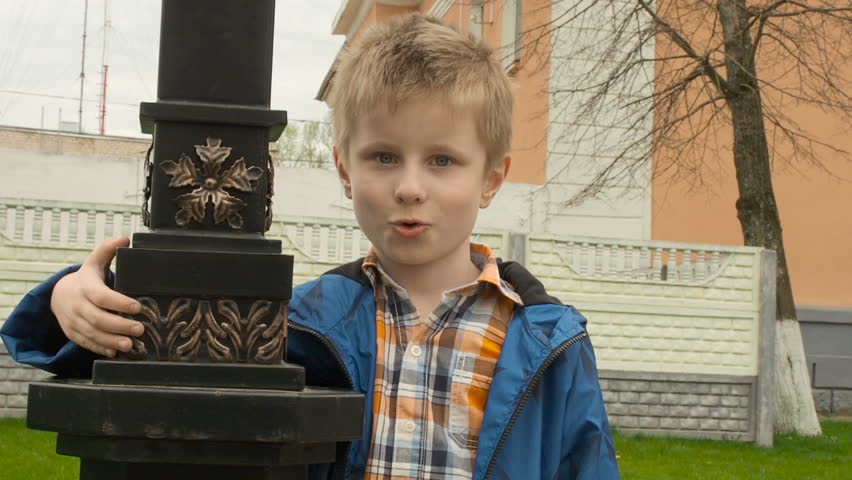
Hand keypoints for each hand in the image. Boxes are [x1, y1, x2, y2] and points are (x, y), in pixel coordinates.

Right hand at [51, 237, 143, 356]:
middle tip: (140, 329)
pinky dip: (100, 348)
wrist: (58, 294)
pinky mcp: (73, 333)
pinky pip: (86, 343)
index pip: (102, 296)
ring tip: (130, 345)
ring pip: (93, 334)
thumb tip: (124, 238)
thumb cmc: (85, 279)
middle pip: (99, 318)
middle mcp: (77, 305)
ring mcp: (73, 321)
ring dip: (112, 340)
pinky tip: (114, 352)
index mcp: (85, 287)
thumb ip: (108, 250)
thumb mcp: (94, 262)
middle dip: (120, 326)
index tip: (137, 307)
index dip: (119, 303)